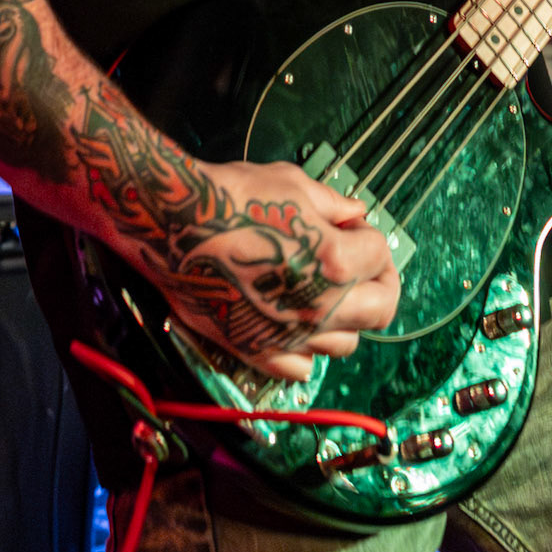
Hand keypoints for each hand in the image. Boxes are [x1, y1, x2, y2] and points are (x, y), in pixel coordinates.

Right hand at [149, 157, 401, 382]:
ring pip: (345, 344)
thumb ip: (332, 203)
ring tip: (329, 294)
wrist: (171, 223)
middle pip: (380, 309)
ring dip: (347, 317)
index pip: (380, 254)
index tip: (352, 226)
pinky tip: (297, 325)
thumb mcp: (291, 183)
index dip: (369, 234)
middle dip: (380, 283)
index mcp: (336, 262)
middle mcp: (320, 306)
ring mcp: (289, 334)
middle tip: (365, 266)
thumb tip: (354, 212)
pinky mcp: (255, 350)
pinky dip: (307, 350)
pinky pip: (299, 368)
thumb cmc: (229, 196)